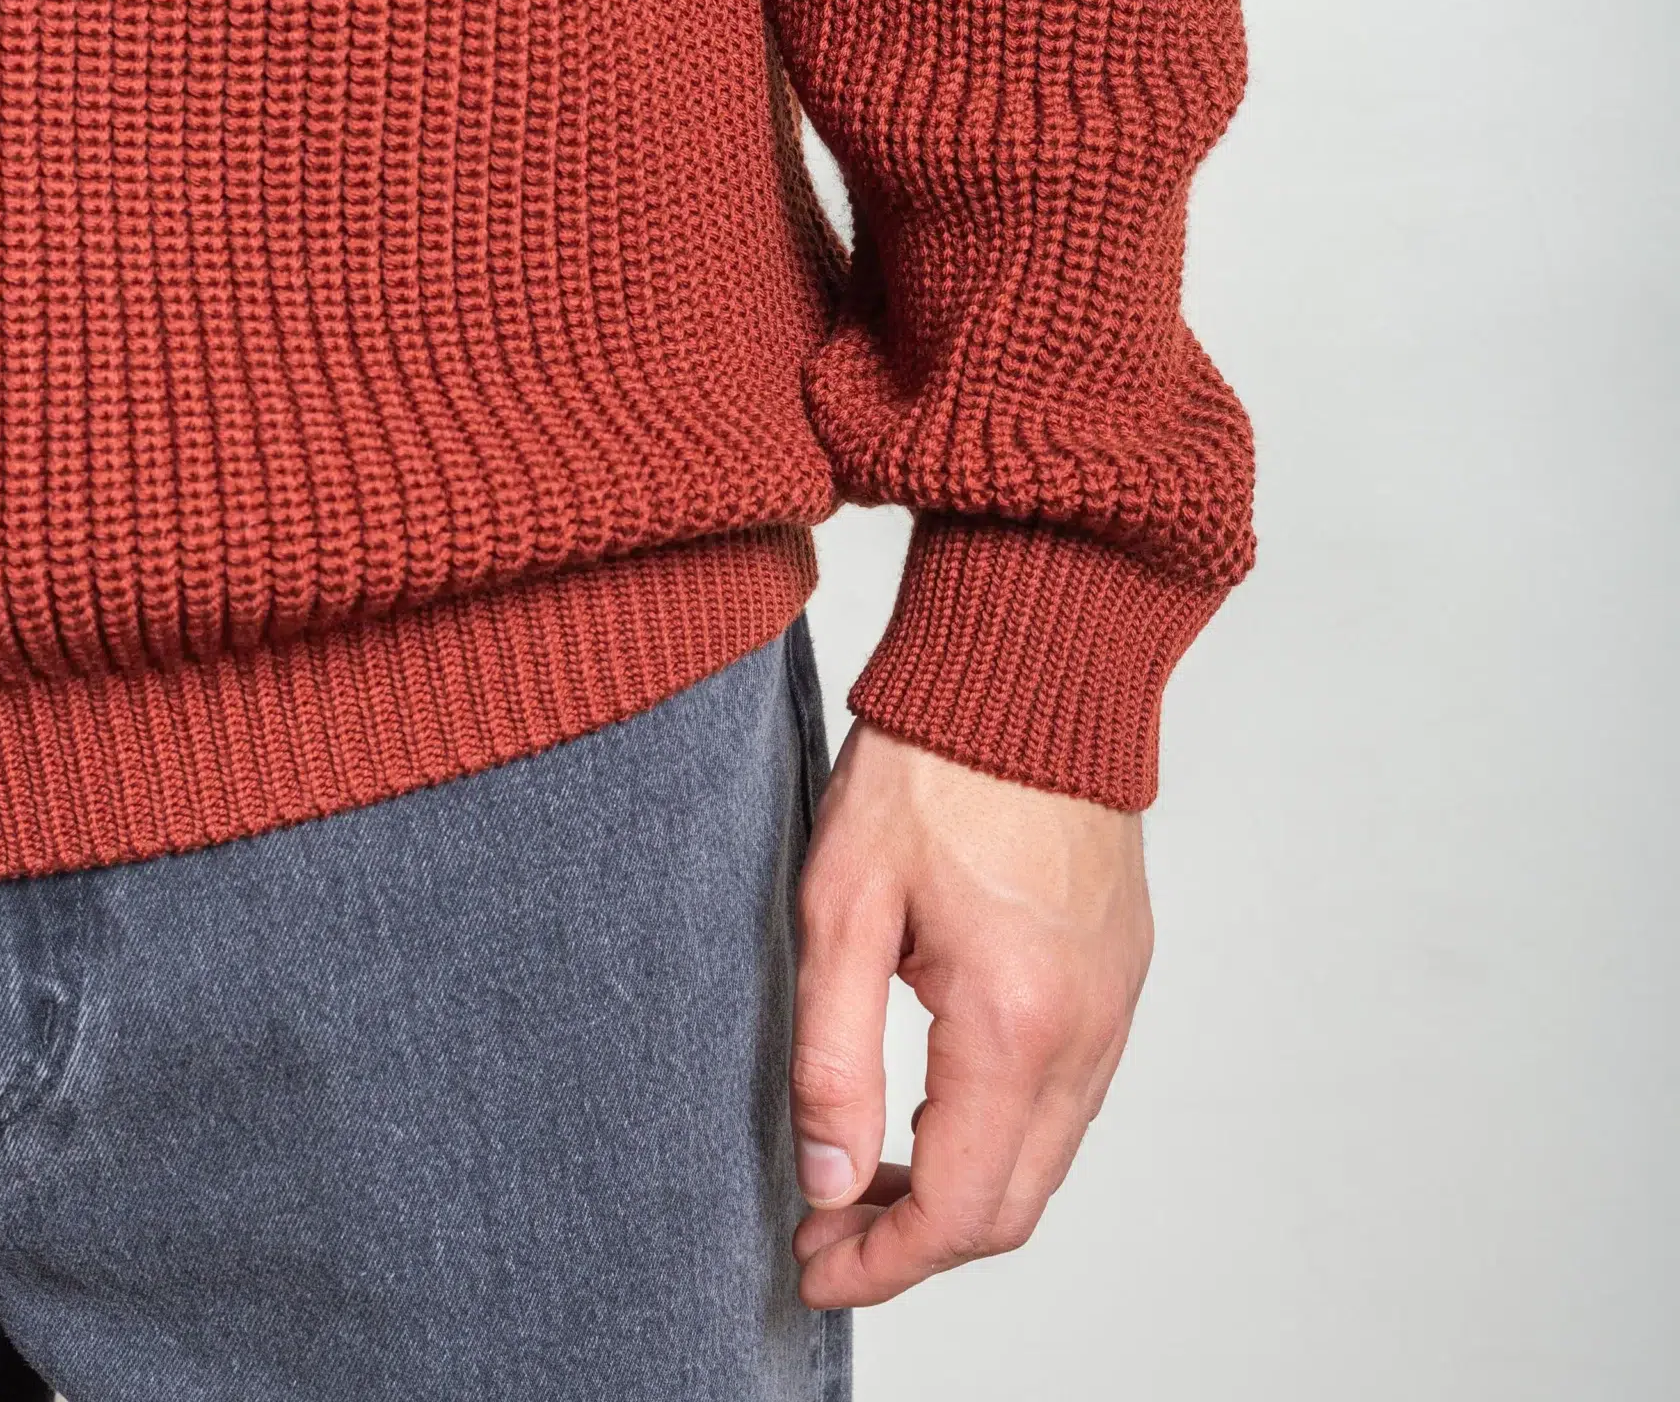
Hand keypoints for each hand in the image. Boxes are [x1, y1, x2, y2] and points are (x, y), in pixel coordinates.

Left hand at [788, 718, 1152, 1307]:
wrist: (1031, 669)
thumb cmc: (930, 765)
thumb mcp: (842, 902)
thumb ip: (832, 1056)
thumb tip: (826, 1177)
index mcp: (1016, 1023)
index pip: (960, 1211)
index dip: (880, 1263)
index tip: (812, 1263)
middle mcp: (1088, 1031)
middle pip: (1013, 1206)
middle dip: (917, 1244)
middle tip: (827, 1227)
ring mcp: (1116, 1003)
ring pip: (1047, 1157)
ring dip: (962, 1189)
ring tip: (866, 1169)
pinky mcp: (1121, 972)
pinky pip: (1073, 1096)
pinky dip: (1006, 1132)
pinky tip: (934, 1101)